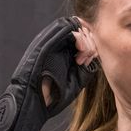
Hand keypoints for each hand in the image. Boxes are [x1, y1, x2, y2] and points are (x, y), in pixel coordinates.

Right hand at [0, 16, 95, 130]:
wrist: (32, 103)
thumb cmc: (53, 97)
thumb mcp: (75, 80)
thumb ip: (85, 66)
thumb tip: (97, 53)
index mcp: (62, 54)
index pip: (82, 37)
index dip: (91, 44)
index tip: (90, 60)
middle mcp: (55, 46)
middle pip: (80, 29)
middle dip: (90, 41)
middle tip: (88, 58)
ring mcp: (48, 43)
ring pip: (73, 27)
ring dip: (84, 39)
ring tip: (85, 55)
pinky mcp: (44, 43)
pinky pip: (64, 29)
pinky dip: (77, 37)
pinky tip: (81, 51)